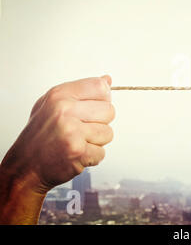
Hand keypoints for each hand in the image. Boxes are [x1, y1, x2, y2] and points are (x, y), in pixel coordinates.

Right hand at [1, 75, 114, 193]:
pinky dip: (92, 157)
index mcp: (60, 95)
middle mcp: (65, 111)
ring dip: (97, 141)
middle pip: (110, 111)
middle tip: (82, 129)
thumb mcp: (54, 104)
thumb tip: (107, 80)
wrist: (25, 166)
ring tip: (78, 141)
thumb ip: (82, 90)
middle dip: (100, 122)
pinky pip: (102, 153)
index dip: (103, 99)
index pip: (100, 87)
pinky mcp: (78, 152)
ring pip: (108, 133)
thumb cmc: (40, 135)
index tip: (94, 107)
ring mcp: (72, 132)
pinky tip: (76, 154)